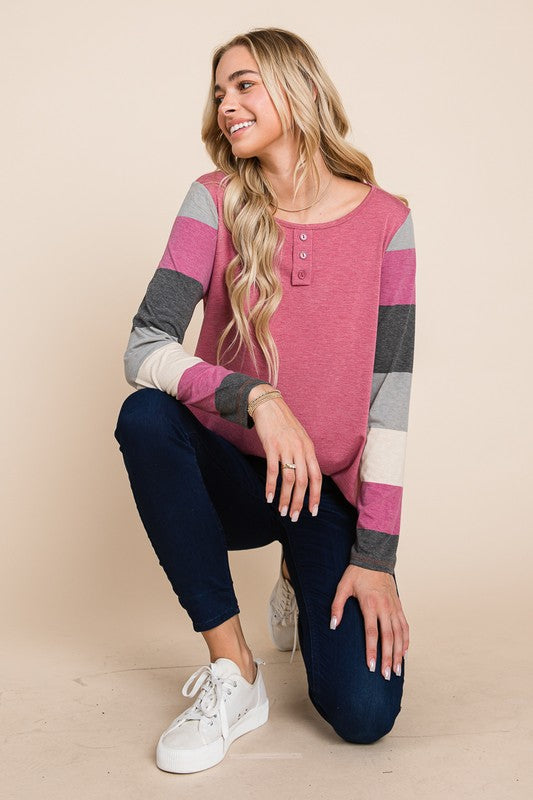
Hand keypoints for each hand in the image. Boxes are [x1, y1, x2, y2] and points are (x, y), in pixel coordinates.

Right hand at [249, 384, 321, 520]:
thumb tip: (306, 476)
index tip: (313, 511)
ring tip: (282, 511)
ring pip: (289, 479)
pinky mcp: (271, 446)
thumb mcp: (299, 438)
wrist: (268, 404)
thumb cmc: (283, 423)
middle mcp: (300, 449)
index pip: (316, 477)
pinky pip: (272, 470)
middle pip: (303, 482)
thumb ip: (303, 455)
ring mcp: (286, 447)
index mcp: (309, 448)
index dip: (316, 496)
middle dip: (300, 502)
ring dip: (285, 498)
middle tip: (295, 517)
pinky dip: (270, 486)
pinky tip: (269, 498)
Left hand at [330, 564, 408, 678]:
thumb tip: (333, 625)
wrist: (374, 558)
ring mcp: (394, 607)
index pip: (372, 633)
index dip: (372, 651)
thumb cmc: (357, 573)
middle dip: (388, 658)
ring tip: (397, 670)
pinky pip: (405, 626)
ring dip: (399, 653)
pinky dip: (406, 640)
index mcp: (370, 604)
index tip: (371, 666)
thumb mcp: (342, 587)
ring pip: (399, 634)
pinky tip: (404, 652)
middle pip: (388, 637)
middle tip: (386, 675)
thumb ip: (337, 606)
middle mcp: (385, 608)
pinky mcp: (399, 605)